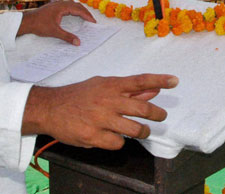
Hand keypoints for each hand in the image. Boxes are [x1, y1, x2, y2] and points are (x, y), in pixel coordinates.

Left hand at [18, 0, 95, 44]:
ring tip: (85, 17)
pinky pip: (67, 6)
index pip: (78, 10)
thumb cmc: (39, 25)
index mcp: (62, 7)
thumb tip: (78, 42)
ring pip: (72, 4)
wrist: (27, 21)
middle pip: (77, 5)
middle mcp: (60, 3)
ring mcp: (56, 4)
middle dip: (85, 12)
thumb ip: (67, 37)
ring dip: (79, 10)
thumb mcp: (54, 32)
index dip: (87, 16)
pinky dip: (73, 9)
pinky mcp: (53, 7)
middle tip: (92, 20)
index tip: (93, 22)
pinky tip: (73, 14)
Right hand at [22, 74, 178, 149]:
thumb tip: (152, 90)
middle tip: (161, 116)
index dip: (159, 80)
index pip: (140, 81)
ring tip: (142, 131)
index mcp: (110, 85)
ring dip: (142, 132)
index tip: (174, 81)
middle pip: (142, 108)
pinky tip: (113, 137)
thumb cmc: (78, 96)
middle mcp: (108, 100)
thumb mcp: (101, 86)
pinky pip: (118, 143)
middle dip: (157, 114)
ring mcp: (101, 119)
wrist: (50, 108)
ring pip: (134, 130)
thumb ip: (127, 90)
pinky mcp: (94, 136)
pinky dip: (119, 141)